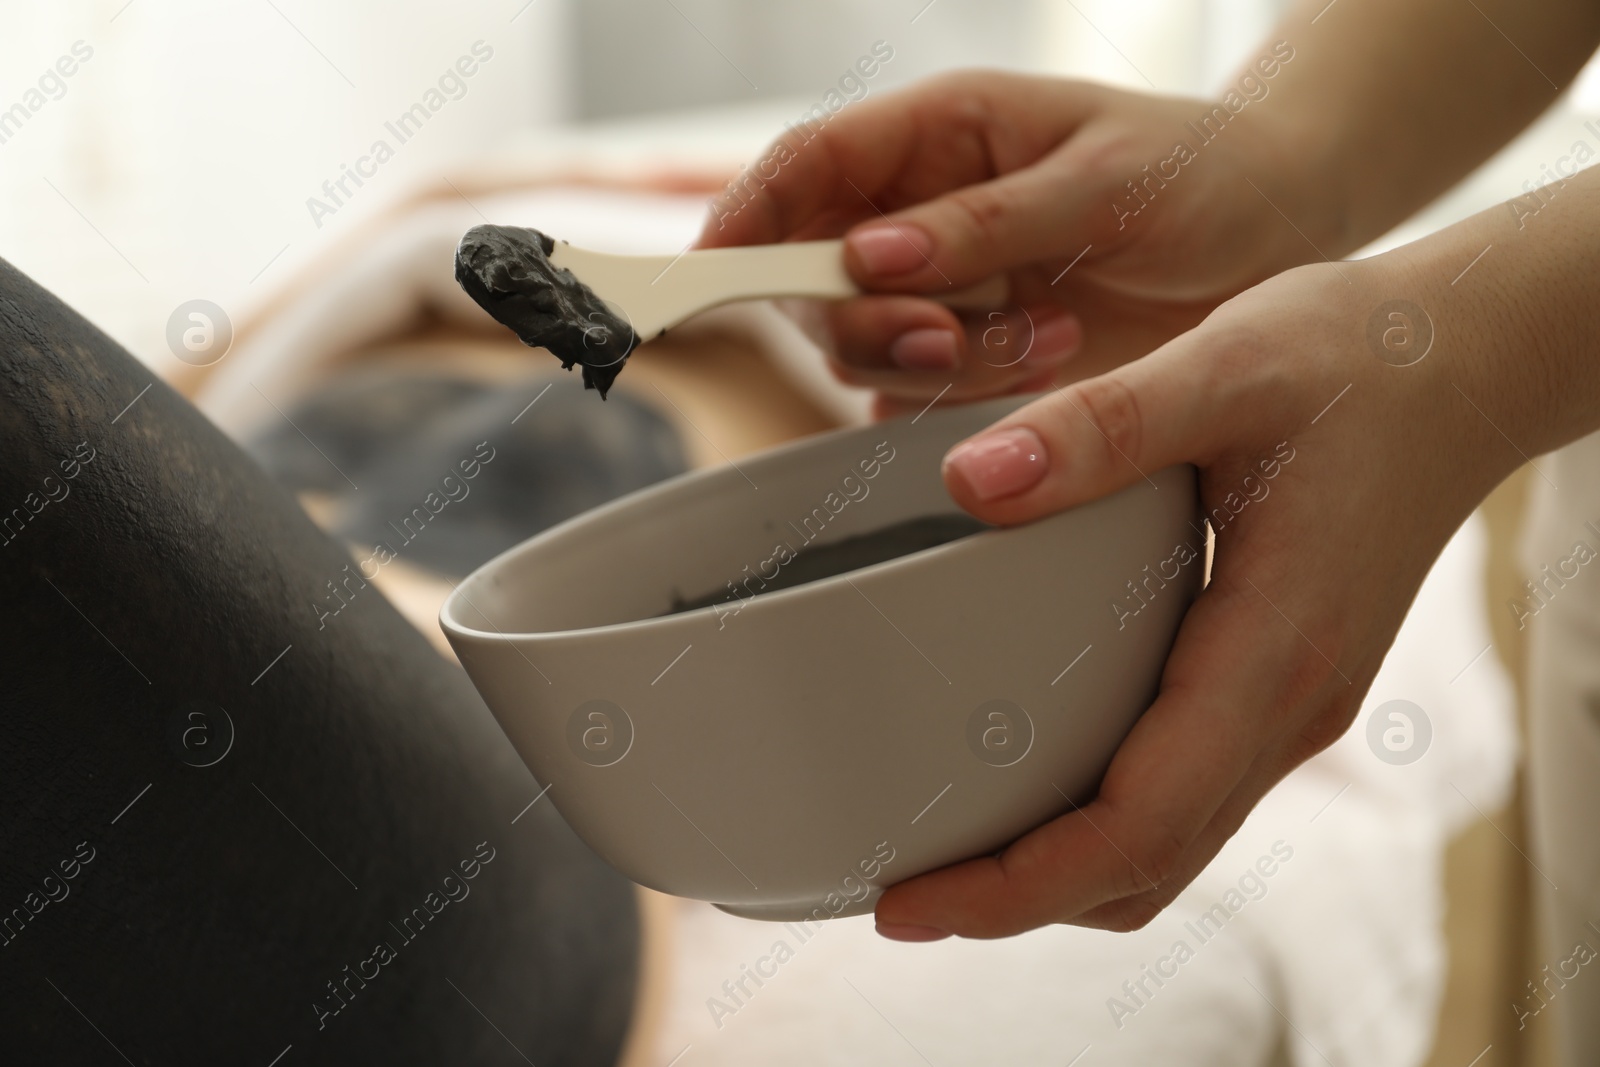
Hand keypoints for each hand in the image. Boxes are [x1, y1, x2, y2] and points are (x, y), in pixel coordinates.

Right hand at [695, 69, 1332, 414]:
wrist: (1278, 233)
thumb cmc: (1200, 175)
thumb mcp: (1105, 181)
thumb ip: (986, 221)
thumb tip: (867, 256)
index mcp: (937, 133)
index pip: (802, 168)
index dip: (745, 219)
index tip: (713, 273)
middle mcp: (921, 212)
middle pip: (812, 280)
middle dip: (863, 322)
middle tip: (947, 338)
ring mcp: (944, 286)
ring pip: (864, 347)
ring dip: (937, 364)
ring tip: (1051, 339)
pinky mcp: (974, 351)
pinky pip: (921, 395)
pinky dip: (967, 398)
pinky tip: (1050, 363)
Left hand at [872, 211, 1547, 937]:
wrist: (1465, 367)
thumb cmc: (1356, 361)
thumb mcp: (1227, 365)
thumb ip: (1101, 425)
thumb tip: (967, 482)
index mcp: (1270, 653)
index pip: (1136, 824)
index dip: (1016, 884)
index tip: (909, 902)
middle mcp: (1286, 710)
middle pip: (1144, 867)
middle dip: (1018, 901)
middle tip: (898, 897)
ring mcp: (1289, 710)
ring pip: (1169, 849)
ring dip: (1061, 878)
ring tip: (948, 857)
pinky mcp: (1278, 688)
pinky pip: (1186, 799)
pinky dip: (1103, 829)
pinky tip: (1033, 786)